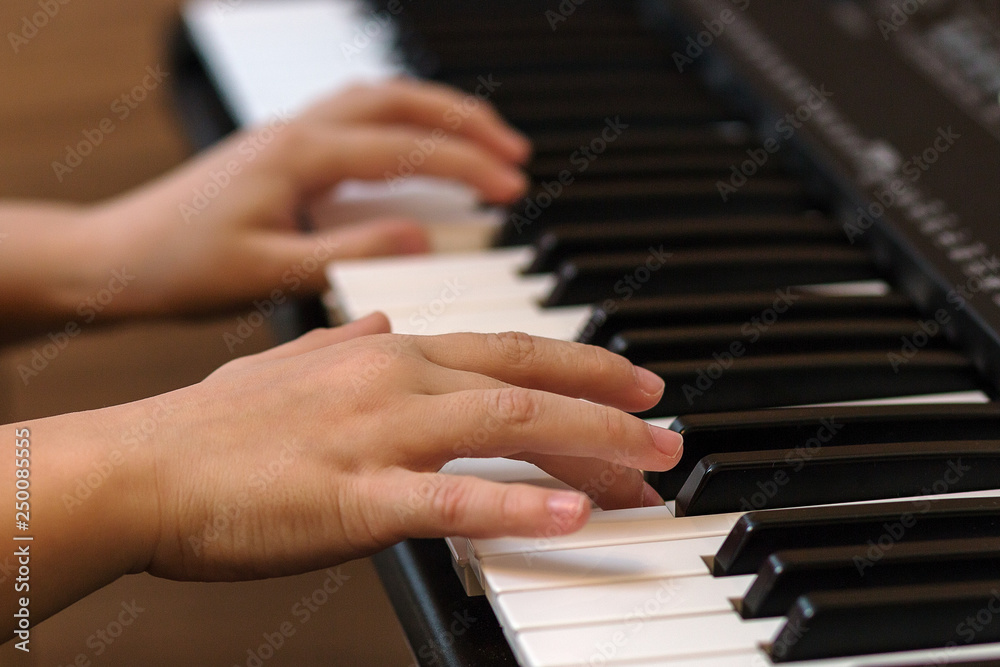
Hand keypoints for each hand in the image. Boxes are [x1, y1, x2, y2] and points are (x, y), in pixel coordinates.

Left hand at [81, 79, 530, 317]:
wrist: (116, 257)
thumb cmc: (180, 267)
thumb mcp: (270, 273)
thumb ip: (349, 255)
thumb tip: (420, 240)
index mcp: (300, 157)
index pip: (404, 149)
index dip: (466, 166)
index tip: (512, 187)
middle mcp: (297, 132)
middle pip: (401, 102)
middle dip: (466, 122)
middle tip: (515, 153)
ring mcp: (289, 134)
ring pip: (380, 99)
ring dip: (436, 113)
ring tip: (482, 141)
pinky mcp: (283, 150)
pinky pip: (356, 115)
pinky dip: (401, 121)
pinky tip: (414, 146)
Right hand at [121, 316, 680, 580]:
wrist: (139, 466)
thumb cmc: (210, 427)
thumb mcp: (287, 363)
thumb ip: (345, 337)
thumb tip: (387, 312)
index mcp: (384, 351)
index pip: (507, 348)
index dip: (581, 361)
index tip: (633, 381)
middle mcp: (395, 377)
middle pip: (529, 382)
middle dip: (610, 405)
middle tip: (666, 433)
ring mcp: (380, 434)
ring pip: (511, 424)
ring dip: (592, 444)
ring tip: (649, 470)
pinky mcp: (357, 495)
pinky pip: (455, 495)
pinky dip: (521, 502)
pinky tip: (574, 513)